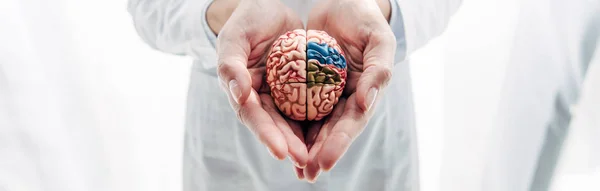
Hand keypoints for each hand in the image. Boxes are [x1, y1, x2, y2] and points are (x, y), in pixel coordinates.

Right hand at [211, 0, 308, 167]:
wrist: (270, 6)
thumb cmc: (247, 19)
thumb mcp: (234, 37)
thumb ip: (231, 66)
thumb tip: (240, 96)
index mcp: (242, 90)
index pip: (253, 116)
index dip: (266, 134)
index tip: (280, 151)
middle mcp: (261, 97)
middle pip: (275, 125)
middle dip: (289, 145)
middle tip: (305, 161)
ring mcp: (281, 93)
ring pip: (293, 120)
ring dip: (305, 140)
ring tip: (318, 158)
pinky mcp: (300, 86)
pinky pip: (311, 103)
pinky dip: (320, 119)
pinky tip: (333, 133)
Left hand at [299, 0, 395, 181]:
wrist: (342, 2)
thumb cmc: (365, 19)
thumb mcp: (379, 40)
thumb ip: (378, 72)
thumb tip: (365, 105)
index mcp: (365, 93)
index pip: (352, 123)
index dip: (339, 144)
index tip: (324, 161)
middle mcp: (346, 98)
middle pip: (331, 131)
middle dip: (319, 153)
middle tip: (306, 173)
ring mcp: (326, 94)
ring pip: (314, 124)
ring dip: (304, 146)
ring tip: (294, 168)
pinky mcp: (307, 85)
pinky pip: (296, 105)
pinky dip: (290, 123)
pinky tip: (279, 139)